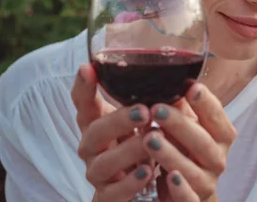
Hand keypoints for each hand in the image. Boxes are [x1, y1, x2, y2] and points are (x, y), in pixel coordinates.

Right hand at [72, 63, 155, 200]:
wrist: (137, 187)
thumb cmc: (138, 145)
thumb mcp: (141, 121)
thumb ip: (147, 102)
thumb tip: (173, 79)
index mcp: (97, 124)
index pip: (84, 103)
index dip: (83, 87)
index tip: (88, 67)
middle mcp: (92, 148)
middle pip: (94, 132)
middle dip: (118, 120)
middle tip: (144, 111)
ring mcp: (97, 173)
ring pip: (103, 164)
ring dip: (128, 151)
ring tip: (151, 140)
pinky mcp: (107, 196)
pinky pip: (113, 192)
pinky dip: (130, 182)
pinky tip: (148, 172)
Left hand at [144, 83, 236, 201]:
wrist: (189, 191)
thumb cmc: (187, 149)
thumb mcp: (185, 126)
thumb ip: (180, 107)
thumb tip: (166, 79)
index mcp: (222, 136)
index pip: (217, 116)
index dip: (206, 103)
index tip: (191, 87)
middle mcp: (218, 159)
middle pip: (204, 142)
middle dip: (180, 125)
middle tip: (157, 109)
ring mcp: (207, 182)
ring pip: (193, 170)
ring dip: (172, 154)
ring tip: (149, 138)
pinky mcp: (194, 201)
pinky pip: (189, 198)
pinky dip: (180, 188)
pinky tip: (167, 176)